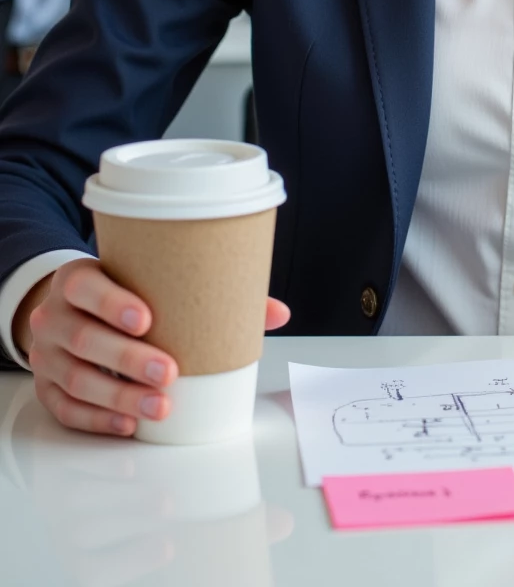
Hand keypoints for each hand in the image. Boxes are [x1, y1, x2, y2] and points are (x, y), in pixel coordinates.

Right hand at [15, 260, 290, 436]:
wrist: (69, 311)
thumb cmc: (122, 295)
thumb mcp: (150, 281)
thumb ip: (208, 291)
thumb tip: (277, 312)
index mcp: (78, 279)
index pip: (86, 285)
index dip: (112, 302)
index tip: (148, 318)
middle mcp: (54, 316)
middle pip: (83, 338)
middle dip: (127, 358)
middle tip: (168, 372)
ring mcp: (46, 356)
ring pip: (76, 378)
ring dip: (119, 396)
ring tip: (160, 405)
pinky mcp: (48, 388)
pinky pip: (67, 409)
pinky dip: (99, 419)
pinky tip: (129, 423)